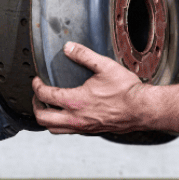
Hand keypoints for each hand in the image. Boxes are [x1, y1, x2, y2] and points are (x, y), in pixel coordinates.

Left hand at [31, 42, 152, 134]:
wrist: (143, 110)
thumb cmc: (126, 90)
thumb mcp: (105, 66)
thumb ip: (84, 55)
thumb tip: (68, 48)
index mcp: (76, 101)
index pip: (45, 96)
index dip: (36, 86)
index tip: (36, 80)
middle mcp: (76, 118)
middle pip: (43, 118)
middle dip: (35, 105)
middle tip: (37, 95)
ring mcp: (83, 127)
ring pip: (54, 129)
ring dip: (46, 118)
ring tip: (47, 106)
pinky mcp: (91, 131)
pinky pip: (67, 131)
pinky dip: (60, 123)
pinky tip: (66, 112)